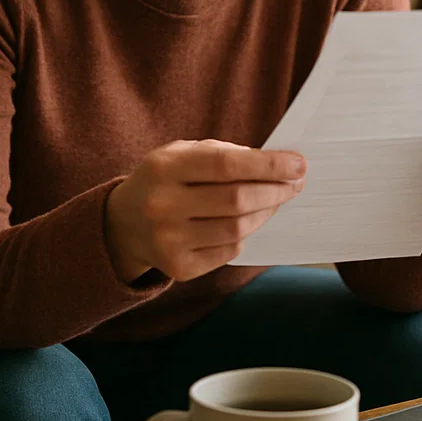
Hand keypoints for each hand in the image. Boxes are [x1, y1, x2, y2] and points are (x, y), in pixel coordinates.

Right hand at [104, 139, 306, 283]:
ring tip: (276, 201)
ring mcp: (168, 240)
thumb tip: (276, 165)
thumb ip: (222, 153)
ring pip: (237, 229)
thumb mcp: (180, 154)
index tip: (298, 164)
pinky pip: (229, 251)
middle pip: (236, 200)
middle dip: (275, 190)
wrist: (123, 224)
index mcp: (164, 168)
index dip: (267, 165)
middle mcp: (162, 205)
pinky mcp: (178, 267)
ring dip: (266, 213)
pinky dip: (245, 235)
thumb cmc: (165, 181)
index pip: (226, 164)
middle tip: (296, 183)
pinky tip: (248, 221)